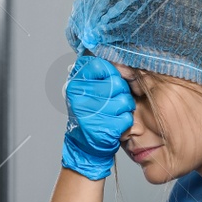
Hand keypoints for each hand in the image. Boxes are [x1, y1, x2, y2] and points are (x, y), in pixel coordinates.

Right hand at [62, 55, 134, 179]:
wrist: (83, 144)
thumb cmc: (90, 113)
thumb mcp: (88, 89)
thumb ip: (101, 73)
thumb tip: (122, 57)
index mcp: (75, 82)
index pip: (103, 66)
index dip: (114, 74)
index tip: (112, 83)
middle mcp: (79, 96)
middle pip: (117, 84)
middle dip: (122, 93)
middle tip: (113, 101)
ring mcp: (89, 112)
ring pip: (124, 101)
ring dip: (125, 108)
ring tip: (114, 112)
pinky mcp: (101, 128)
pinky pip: (126, 118)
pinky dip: (124, 121)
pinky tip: (114, 123)